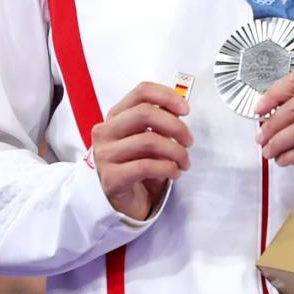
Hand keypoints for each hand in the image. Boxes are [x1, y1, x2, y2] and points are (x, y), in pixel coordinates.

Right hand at [91, 82, 192, 220]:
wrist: (121, 201)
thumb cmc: (136, 162)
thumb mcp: (147, 136)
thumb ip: (159, 119)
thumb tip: (180, 107)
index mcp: (116, 115)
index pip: (141, 92)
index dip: (167, 96)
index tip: (185, 109)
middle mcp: (106, 131)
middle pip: (145, 113)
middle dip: (175, 126)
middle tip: (188, 140)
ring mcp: (105, 154)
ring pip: (149, 140)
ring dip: (176, 151)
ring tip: (184, 162)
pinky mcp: (110, 178)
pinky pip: (146, 166)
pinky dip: (167, 168)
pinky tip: (174, 173)